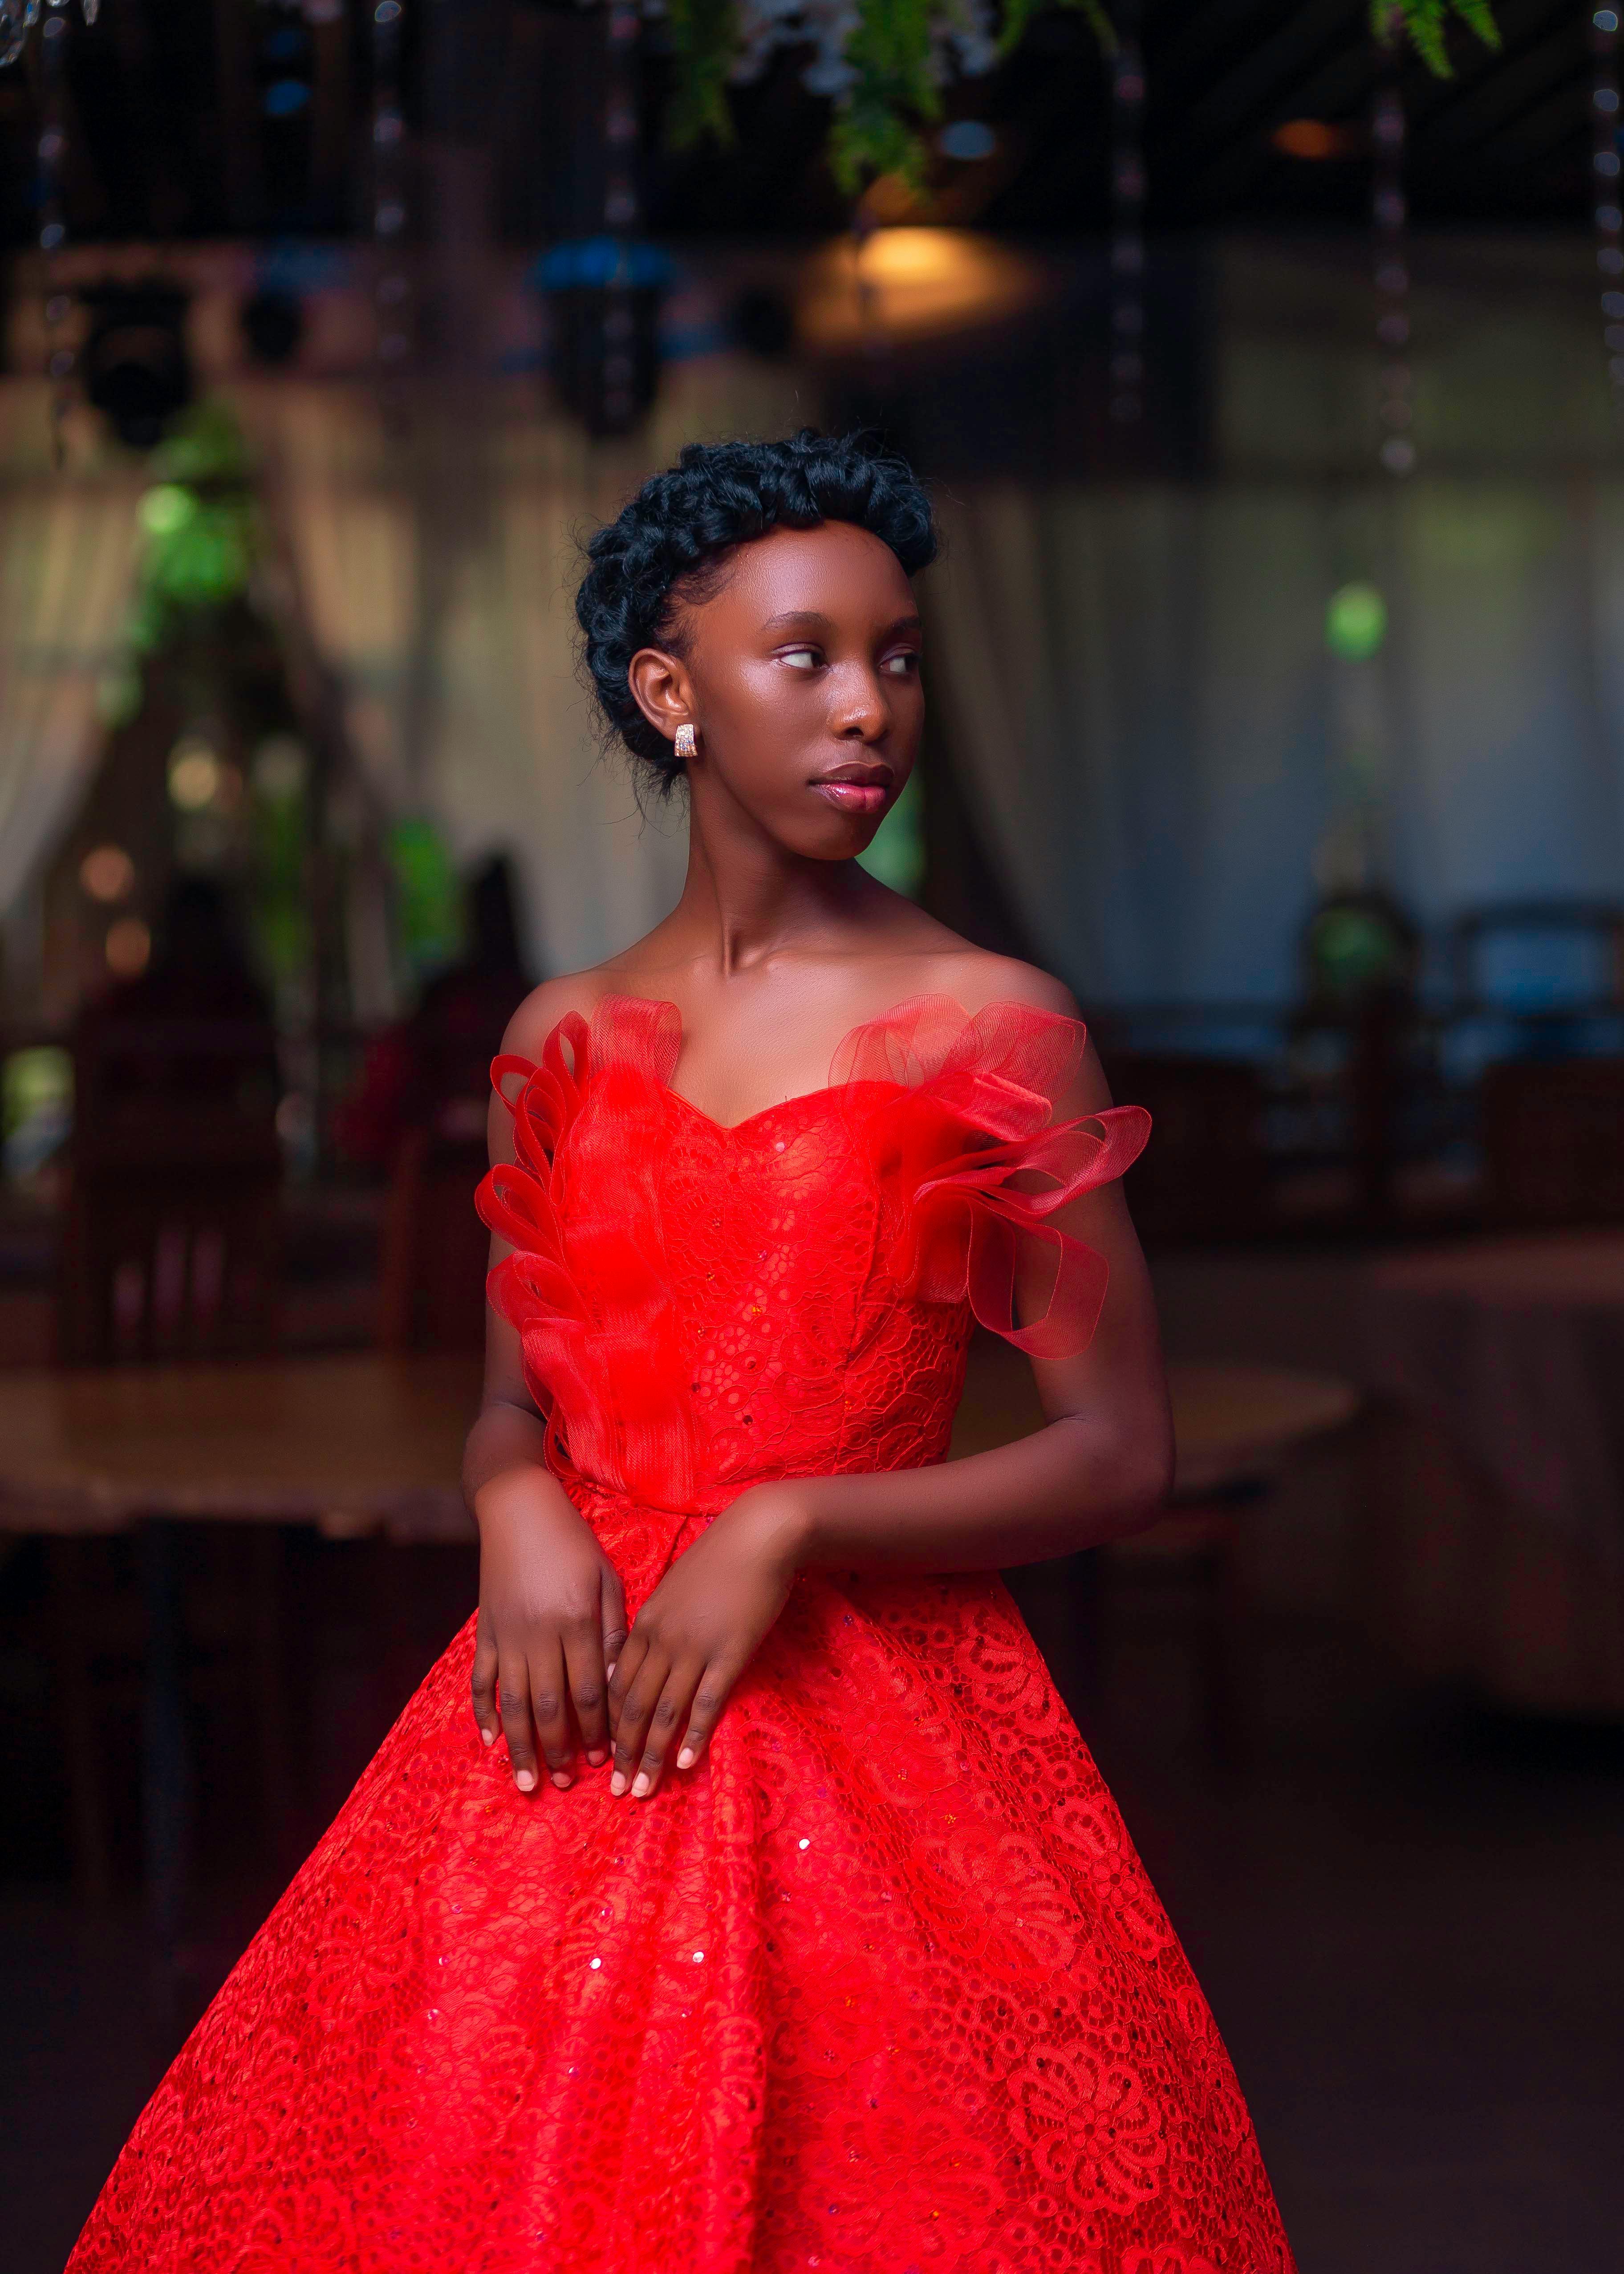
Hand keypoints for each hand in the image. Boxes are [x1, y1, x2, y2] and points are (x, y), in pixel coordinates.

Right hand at [470, 1465, 627, 1793]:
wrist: (518, 1509)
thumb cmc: (572, 1543)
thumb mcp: (605, 1579)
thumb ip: (613, 1629)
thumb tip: (620, 1680)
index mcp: (575, 1621)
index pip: (589, 1690)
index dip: (598, 1728)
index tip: (607, 1757)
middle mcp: (538, 1634)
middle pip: (549, 1706)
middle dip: (561, 1749)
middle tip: (570, 1783)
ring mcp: (506, 1635)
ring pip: (512, 1704)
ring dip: (521, 1747)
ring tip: (529, 1780)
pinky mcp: (485, 1631)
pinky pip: (480, 1680)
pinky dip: (483, 1713)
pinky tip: (491, 1741)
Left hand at [605, 1482, 809, 1798]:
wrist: (758, 1537)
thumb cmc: (717, 1562)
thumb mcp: (673, 1593)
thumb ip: (654, 1629)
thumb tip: (641, 1661)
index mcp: (644, 1625)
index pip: (616, 1687)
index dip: (609, 1727)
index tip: (605, 1758)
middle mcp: (662, 1641)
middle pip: (634, 1707)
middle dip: (623, 1752)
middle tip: (617, 1790)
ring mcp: (695, 1648)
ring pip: (665, 1712)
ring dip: (652, 1755)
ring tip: (644, 1789)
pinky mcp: (729, 1653)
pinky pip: (706, 1701)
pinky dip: (694, 1734)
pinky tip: (688, 1761)